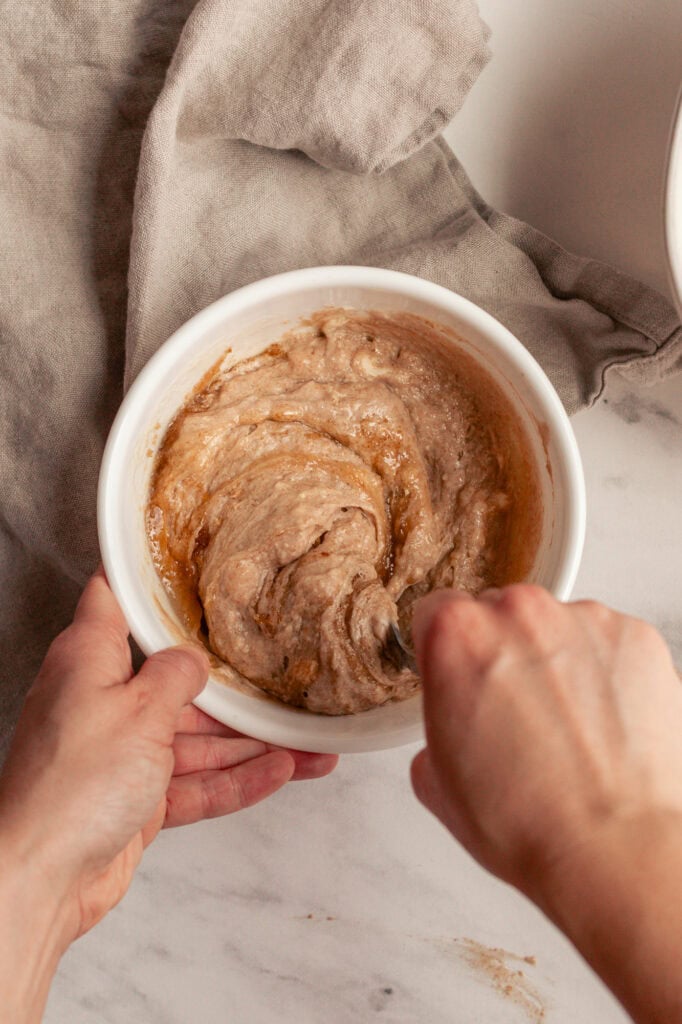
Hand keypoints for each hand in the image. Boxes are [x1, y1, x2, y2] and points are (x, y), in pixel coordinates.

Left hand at [0, 570, 336, 947]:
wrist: (41, 879)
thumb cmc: (72, 786)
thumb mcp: (139, 711)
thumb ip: (176, 677)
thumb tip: (194, 660)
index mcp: (89, 662)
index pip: (114, 602)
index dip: (145, 579)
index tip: (182, 561)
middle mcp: (103, 702)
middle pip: (176, 682)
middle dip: (232, 687)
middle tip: (278, 676)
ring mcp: (121, 754)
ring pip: (197, 739)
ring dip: (251, 743)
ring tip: (306, 741)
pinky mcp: (135, 799)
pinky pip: (196, 783)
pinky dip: (237, 780)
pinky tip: (282, 772)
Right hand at [410, 585, 681, 1023]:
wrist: (614, 850)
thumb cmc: (529, 822)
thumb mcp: (437, 781)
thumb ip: (434, 726)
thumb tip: (453, 725)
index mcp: (457, 635)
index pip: (436, 614)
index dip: (442, 652)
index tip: (455, 673)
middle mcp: (520, 612)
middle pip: (499, 613)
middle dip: (501, 654)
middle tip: (511, 712)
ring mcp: (583, 620)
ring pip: (556, 626)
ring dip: (555, 660)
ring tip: (565, 726)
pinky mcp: (636, 637)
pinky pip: (606, 642)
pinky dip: (603, 671)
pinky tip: (599, 723)